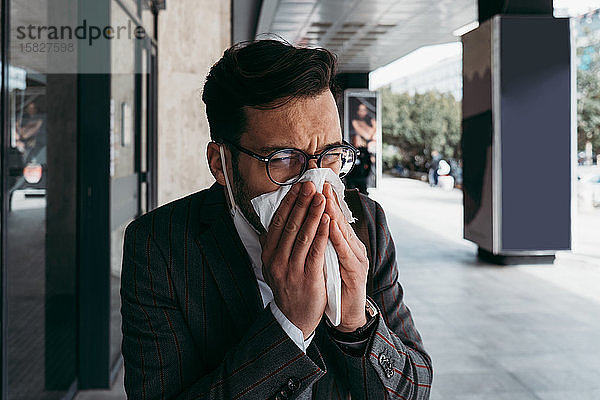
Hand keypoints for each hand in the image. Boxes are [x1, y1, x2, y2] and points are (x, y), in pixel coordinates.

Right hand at [260, 181, 329, 338]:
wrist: (294, 319)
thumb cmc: (289, 287)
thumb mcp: (275, 264)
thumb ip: (276, 243)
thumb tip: (277, 217)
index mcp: (268, 254)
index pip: (278, 222)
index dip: (289, 202)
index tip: (298, 186)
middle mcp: (277, 260)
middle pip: (290, 225)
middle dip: (301, 202)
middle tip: (310, 184)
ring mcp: (292, 270)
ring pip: (303, 235)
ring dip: (313, 214)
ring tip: (321, 197)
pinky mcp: (308, 278)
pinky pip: (316, 251)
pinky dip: (321, 233)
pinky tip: (328, 220)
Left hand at [323, 183, 368, 331]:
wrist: (348, 314)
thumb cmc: (335, 286)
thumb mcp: (326, 260)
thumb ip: (321, 243)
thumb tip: (307, 224)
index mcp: (345, 244)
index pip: (333, 218)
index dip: (325, 201)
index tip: (314, 183)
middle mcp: (353, 247)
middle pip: (340, 220)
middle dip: (329, 200)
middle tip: (321, 182)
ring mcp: (357, 259)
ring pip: (344, 232)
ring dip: (334, 212)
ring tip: (325, 196)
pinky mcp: (357, 272)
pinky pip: (345, 252)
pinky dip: (338, 237)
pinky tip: (332, 225)